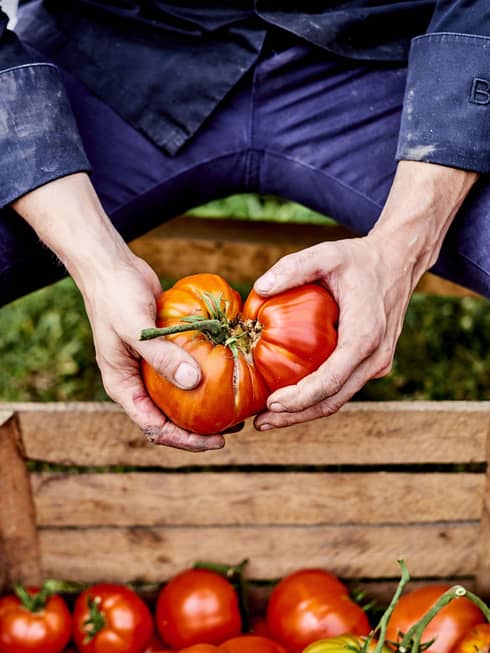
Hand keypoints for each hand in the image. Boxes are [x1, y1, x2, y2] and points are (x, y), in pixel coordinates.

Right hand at [12, 173, 225, 450]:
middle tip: (233, 430)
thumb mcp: (135, 329)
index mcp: (122, 386)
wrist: (112, 268)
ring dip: (203, 406)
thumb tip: (193, 384)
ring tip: (235, 410)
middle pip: (169, 418)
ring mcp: (150, 367)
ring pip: (179, 397)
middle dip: (198, 429)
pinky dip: (205, 377)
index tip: (216, 442)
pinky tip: (230, 375)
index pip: (154, 426)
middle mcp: (136, 382)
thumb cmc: (115, 297)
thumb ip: (161, 356)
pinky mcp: (164, 350)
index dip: (184, 439)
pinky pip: (186, 370)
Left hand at [253, 160, 477, 429]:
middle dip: (296, 416)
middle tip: (261, 423)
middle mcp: (376, 356)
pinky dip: (316, 397)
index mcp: (365, 334)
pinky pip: (343, 387)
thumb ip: (293, 268)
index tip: (271, 404)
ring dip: (304, 412)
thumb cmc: (359, 259)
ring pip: (339, 399)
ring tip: (268, 419)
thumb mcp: (325, 254)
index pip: (332, 379)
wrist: (398, 261)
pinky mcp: (372, 363)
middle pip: (334, 399)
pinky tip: (289, 398)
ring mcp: (377, 363)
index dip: (301, 398)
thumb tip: (259, 289)